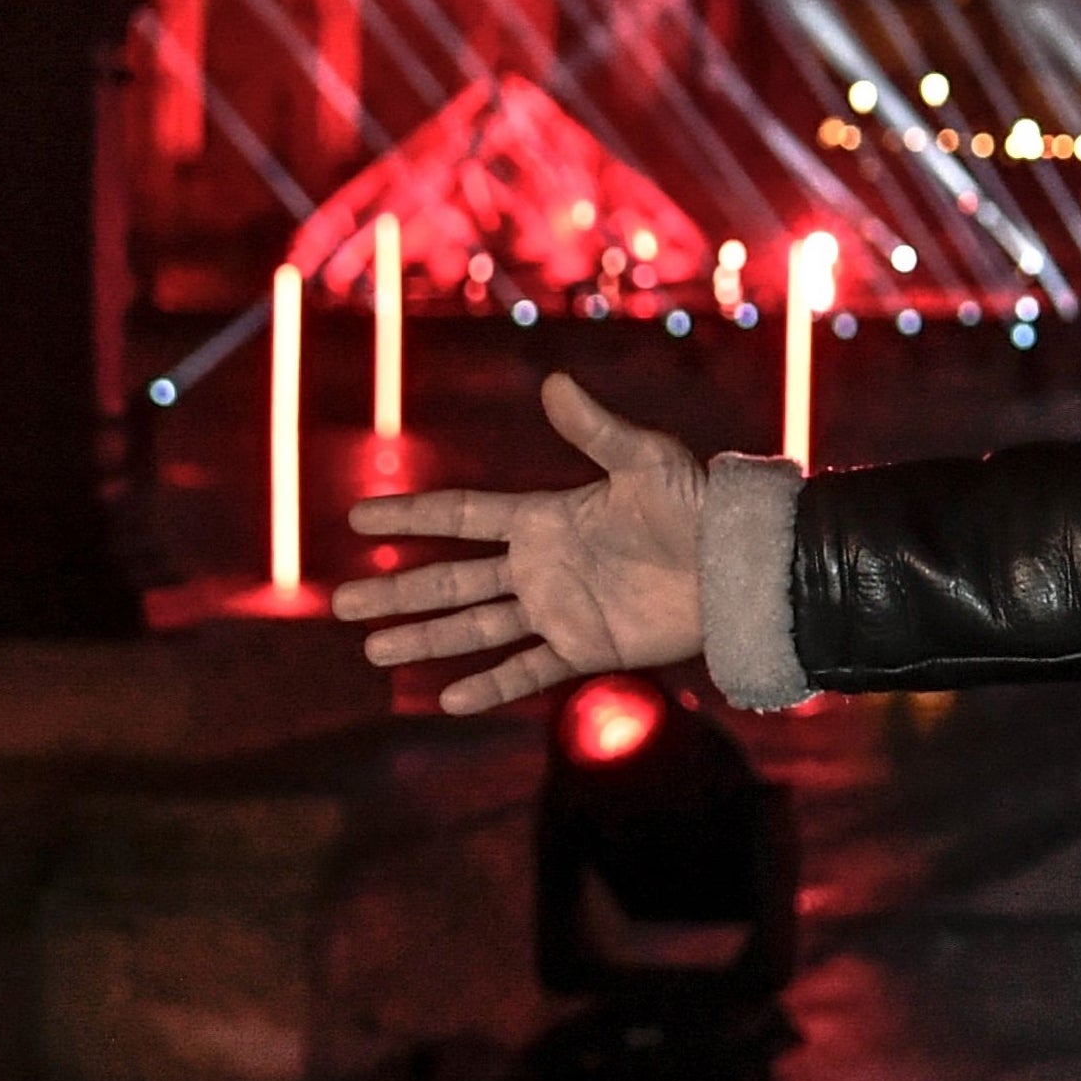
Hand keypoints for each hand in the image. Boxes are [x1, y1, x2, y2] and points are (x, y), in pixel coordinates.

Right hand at [332, 373, 711, 716]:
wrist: (740, 563)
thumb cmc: (698, 503)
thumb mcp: (646, 460)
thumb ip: (594, 429)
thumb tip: (552, 381)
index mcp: (547, 518)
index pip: (463, 517)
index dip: (411, 518)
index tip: (358, 518)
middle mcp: (542, 565)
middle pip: (453, 580)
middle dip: (398, 591)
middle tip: (340, 602)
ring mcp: (561, 609)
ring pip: (477, 628)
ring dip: (426, 638)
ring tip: (372, 648)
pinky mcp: (587, 648)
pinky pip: (528, 670)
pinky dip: (490, 686)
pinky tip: (448, 699)